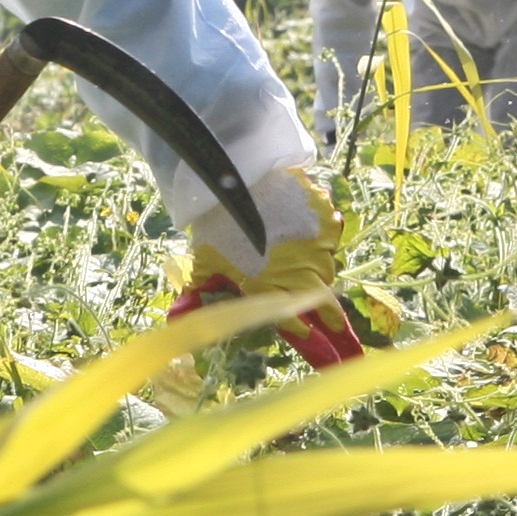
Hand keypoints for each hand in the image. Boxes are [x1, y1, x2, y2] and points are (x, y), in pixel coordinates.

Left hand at [173, 166, 365, 366]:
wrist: (235, 178)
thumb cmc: (216, 224)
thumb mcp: (206, 260)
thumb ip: (201, 289)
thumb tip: (180, 317)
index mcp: (273, 287)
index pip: (293, 318)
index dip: (302, 330)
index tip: (309, 337)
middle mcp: (302, 270)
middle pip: (322, 298)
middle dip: (330, 314)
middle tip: (336, 324)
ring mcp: (317, 244)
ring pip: (327, 266)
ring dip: (320, 271)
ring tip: (310, 268)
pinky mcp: (325, 218)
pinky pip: (331, 234)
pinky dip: (324, 236)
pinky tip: (310, 233)